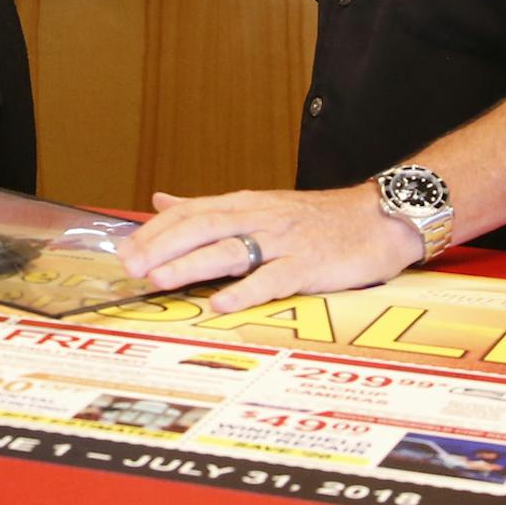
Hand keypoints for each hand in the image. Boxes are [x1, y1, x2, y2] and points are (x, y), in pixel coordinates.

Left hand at [117, 184, 423, 313]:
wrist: (380, 218)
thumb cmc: (317, 219)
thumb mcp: (258, 206)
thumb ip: (207, 207)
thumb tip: (160, 201)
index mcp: (243, 205)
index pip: (190, 212)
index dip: (155, 230)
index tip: (124, 249)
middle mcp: (259, 218)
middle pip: (202, 227)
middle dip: (162, 246)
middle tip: (130, 266)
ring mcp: (284, 241)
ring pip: (230, 249)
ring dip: (192, 264)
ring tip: (159, 279)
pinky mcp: (309, 265)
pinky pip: (274, 278)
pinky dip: (246, 291)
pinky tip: (221, 303)